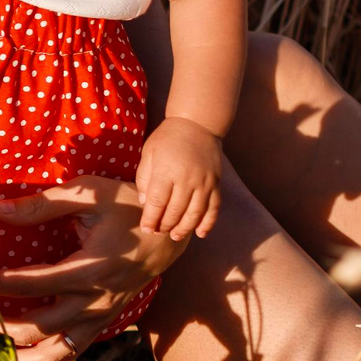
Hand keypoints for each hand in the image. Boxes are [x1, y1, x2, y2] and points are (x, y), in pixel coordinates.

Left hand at [0, 176, 190, 360]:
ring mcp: (101, 316)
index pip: (37, 282)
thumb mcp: (90, 193)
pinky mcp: (103, 323)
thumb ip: (42, 204)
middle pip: (43, 325)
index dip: (2, 284)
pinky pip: (74, 353)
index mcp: (92, 268)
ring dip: (21, 360)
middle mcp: (97, 300)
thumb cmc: (128, 205)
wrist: (170, 233)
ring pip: (57, 350)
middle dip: (2, 329)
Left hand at [134, 117, 223, 237]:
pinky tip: (200, 234)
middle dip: (165, 226)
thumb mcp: (148, 153)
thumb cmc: (167, 138)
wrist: (197, 123)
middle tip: (158, 232)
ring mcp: (205, 182)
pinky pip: (214, 209)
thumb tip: (143, 203)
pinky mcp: (216, 184)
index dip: (150, 218)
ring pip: (195, 214)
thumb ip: (144, 178)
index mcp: (167, 170)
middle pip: (175, 211)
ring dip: (184, 229)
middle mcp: (187, 178)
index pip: (157, 202)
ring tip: (175, 236)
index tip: (145, 228)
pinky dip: (208, 223)